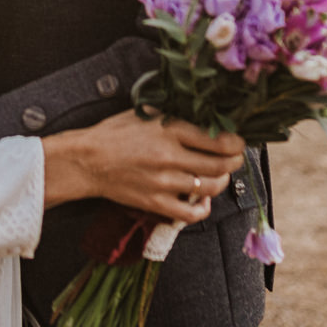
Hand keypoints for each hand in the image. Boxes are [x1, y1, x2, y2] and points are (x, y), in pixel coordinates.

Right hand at [42, 111, 243, 223]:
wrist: (87, 160)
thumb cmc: (115, 133)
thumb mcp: (145, 113)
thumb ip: (175, 115)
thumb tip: (205, 117)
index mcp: (169, 130)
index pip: (217, 139)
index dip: (236, 142)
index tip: (238, 141)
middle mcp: (170, 157)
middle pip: (220, 165)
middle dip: (235, 161)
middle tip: (236, 157)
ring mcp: (164, 182)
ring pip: (210, 187)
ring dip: (223, 181)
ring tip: (221, 174)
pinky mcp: (156, 203)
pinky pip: (191, 213)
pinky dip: (204, 208)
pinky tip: (204, 200)